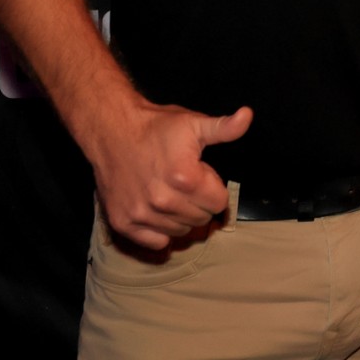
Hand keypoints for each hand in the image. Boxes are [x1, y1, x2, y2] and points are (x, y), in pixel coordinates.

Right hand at [87, 101, 252, 248]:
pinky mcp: (123, 223)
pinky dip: (161, 231)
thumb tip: (247, 116)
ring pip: (181, 231)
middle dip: (200, 202)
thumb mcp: (194, 123)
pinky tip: (158, 212)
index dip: (214, 188)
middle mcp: (163, 200)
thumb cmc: (155, 128)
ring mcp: (141, 214)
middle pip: (201, 219)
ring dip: (181, 216)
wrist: (111, 131)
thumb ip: (224, 128)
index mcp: (185, 178)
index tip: (201, 175)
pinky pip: (156, 242)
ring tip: (170, 194)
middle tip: (185, 183)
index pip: (219, 203)